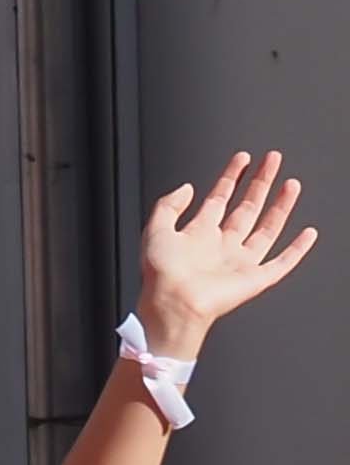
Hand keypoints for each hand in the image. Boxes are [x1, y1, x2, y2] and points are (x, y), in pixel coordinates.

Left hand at [134, 150, 315, 364]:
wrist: (173, 305)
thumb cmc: (161, 275)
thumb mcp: (156, 230)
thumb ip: (168, 205)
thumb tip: (187, 187)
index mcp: (198, 235)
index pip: (220, 198)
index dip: (231, 177)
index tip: (242, 159)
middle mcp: (221, 247)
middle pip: (247, 208)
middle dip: (261, 182)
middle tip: (272, 159)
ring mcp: (239, 263)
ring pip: (267, 229)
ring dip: (281, 206)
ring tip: (291, 184)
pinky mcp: (255, 280)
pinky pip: (282, 263)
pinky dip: (297, 250)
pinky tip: (308, 233)